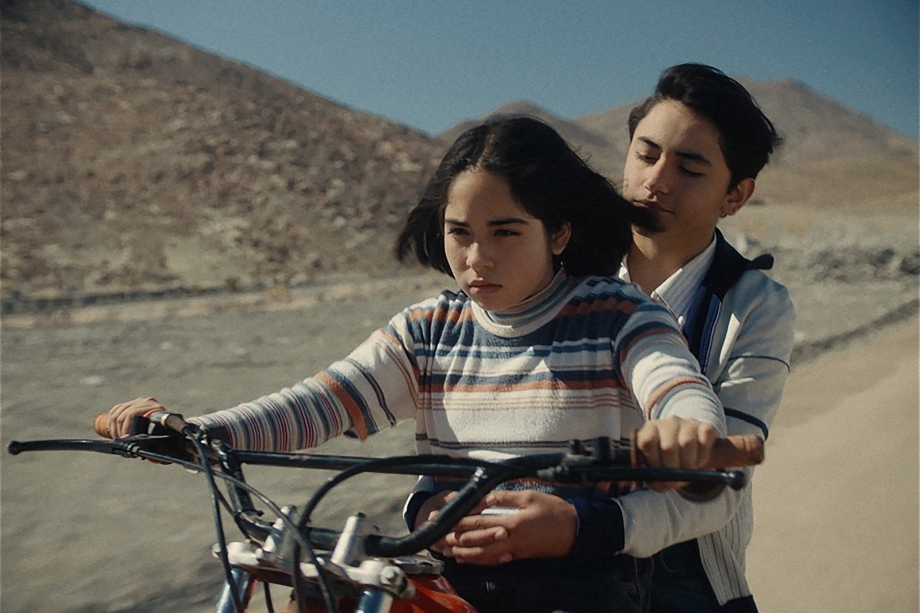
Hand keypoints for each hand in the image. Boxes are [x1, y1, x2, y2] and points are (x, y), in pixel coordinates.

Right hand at [105, 396, 165, 438]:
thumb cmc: (165, 433)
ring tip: (118, 439)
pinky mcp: (129, 404)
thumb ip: (153, 440)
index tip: (125, 439)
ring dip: (114, 428)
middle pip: (123, 415)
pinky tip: (114, 432)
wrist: (166, 424)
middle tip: (121, 441)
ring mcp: (136, 402)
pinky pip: (114, 412)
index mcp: (154, 407)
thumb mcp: (161, 435)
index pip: (133, 414)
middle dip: (120, 430)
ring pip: (116, 414)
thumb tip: (143, 450)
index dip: (127, 427)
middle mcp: (145, 402)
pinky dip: (111, 423)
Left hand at [438, 490, 576, 565]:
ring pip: (483, 555)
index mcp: (512, 522)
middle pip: (477, 541)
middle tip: (438, 539)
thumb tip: (485, 496)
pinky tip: (469, 558)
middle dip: (455, 539)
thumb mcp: (530, 496)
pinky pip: (494, 560)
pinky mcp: (518, 556)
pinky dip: (479, 560)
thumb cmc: (554, 510)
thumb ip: (505, 497)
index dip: (459, 522)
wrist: (575, 531)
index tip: (444, 519)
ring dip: (464, 553)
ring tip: (447, 551)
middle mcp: (510, 539)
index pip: (479, 522)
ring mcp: (514, 551)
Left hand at [635, 416, 719, 491]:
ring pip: (687, 444)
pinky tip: (699, 462)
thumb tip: (659, 483)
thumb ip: (652, 476)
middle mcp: (668, 423)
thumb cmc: (668, 462)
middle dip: (672, 469)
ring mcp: (688, 423)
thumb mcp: (656, 468)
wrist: (691, 452)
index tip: (659, 474)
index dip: (653, 462)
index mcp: (650, 430)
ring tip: (688, 471)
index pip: (647, 442)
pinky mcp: (706, 427)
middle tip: (676, 480)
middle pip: (668, 447)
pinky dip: (703, 458)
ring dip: (688, 465)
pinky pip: (704, 442)